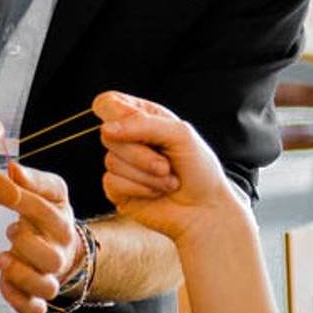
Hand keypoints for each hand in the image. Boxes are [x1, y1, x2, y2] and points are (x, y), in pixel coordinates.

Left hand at [0, 162, 82, 312]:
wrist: (64, 249)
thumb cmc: (52, 219)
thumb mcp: (50, 193)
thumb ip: (33, 180)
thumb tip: (13, 168)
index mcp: (62, 225)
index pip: (45, 212)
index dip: (22, 201)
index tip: (5, 192)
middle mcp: (59, 254)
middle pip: (51, 258)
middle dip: (27, 245)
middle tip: (11, 232)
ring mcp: (49, 277)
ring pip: (45, 287)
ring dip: (21, 274)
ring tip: (3, 258)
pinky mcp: (36, 296)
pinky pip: (33, 308)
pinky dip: (18, 299)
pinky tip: (5, 282)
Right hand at [93, 91, 237, 243]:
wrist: (205, 209)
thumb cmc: (198, 169)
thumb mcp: (180, 134)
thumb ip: (143, 125)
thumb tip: (106, 128)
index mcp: (142, 117)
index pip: (109, 103)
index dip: (114, 113)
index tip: (135, 127)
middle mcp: (128, 139)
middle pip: (108, 135)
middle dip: (141, 154)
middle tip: (166, 165)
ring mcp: (121, 165)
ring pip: (111, 161)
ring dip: (146, 175)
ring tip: (168, 181)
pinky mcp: (117, 189)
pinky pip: (112, 182)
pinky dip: (139, 188)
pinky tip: (156, 192)